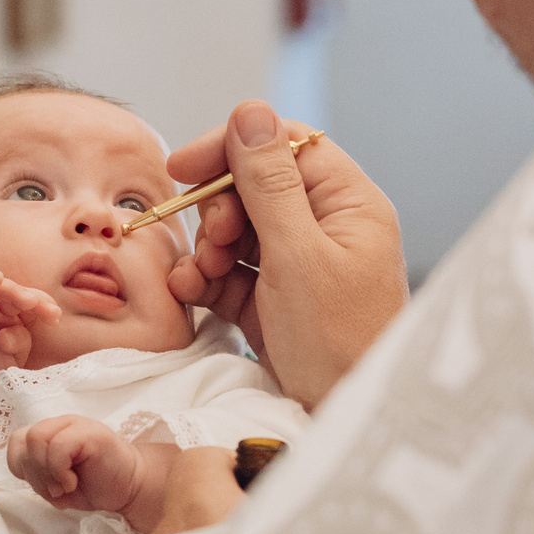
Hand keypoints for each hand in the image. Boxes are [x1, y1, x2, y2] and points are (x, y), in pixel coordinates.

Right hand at [0, 271, 58, 403]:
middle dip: (33, 298)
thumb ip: (20, 340)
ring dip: (13, 290)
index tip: (54, 316)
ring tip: (28, 301)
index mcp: (9, 319)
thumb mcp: (12, 359)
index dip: (43, 306)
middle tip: (47, 309)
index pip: (28, 304)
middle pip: (14, 293)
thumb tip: (10, 329)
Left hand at [9, 415, 145, 516]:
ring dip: (46, 471)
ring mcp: (75, 425)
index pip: (16, 442)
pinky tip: (72, 482)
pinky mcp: (90, 432)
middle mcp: (59, 424)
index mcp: (49, 434)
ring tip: (65, 486)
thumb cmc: (93, 485)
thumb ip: (36, 473)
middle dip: (35, 474)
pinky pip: (58, 446)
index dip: (22, 468)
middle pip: (24, 440)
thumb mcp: (54, 484)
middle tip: (56, 490)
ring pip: (37, 438)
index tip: (43, 485)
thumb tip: (25, 471)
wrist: (129, 487)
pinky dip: (59, 471)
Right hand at [165, 101, 406, 407]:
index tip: (184, 169)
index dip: (232, 149)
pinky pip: (230, 272)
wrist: (342, 424)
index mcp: (348, 204)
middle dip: (218, 210)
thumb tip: (250, 110)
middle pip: (254, 187)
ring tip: (199, 278)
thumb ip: (269, 182)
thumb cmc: (340, 343)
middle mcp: (327, 228)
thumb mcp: (298, 255)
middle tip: (211, 244)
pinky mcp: (275, 303)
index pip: (285, 145)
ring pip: (236, 231)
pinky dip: (206, 280)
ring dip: (207, 249)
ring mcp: (300, 267)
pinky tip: (192, 295)